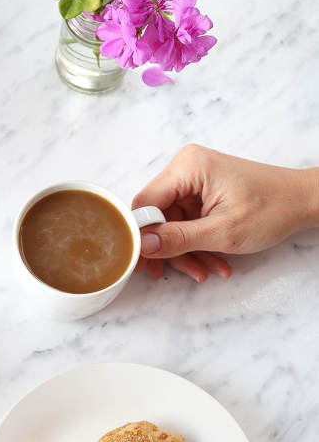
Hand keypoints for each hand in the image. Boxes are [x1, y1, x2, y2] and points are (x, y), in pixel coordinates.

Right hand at [132, 144, 318, 282]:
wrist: (302, 202)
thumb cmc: (273, 207)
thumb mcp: (223, 232)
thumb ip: (178, 239)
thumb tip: (143, 246)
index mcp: (188, 167)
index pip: (145, 202)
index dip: (141, 234)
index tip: (142, 262)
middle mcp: (186, 168)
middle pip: (157, 215)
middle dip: (168, 248)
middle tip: (168, 274)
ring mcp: (193, 181)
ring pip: (171, 223)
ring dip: (185, 251)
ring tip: (205, 270)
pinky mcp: (201, 193)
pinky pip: (186, 222)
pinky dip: (196, 244)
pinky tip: (212, 261)